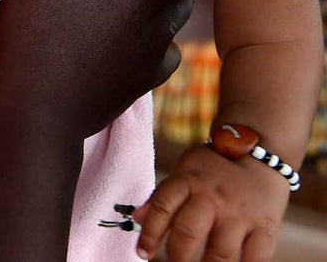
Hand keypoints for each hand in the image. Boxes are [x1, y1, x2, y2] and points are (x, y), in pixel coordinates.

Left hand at [135, 145, 288, 261]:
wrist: (260, 153)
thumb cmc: (214, 168)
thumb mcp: (185, 171)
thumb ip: (163, 196)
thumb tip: (137, 219)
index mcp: (188, 181)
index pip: (162, 207)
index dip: (150, 233)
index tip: (142, 252)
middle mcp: (213, 197)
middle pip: (189, 232)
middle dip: (176, 256)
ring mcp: (241, 215)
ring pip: (220, 253)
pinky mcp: (266, 228)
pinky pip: (255, 259)